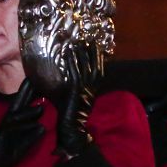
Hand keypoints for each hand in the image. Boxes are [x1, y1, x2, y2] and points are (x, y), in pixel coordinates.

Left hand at [54, 43, 100, 157]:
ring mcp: (84, 87)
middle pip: (94, 64)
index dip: (97, 57)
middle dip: (92, 51)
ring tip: (79, 41)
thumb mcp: (75, 97)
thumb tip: (69, 77)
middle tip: (89, 39)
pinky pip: (74, 72)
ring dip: (82, 53)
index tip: (95, 46)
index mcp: (94, 88)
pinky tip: (69, 52)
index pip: (98, 68)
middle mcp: (92, 86)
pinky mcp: (75, 89)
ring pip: (85, 66)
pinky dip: (72, 61)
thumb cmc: (71, 114)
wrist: (73, 127)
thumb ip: (75, 87)